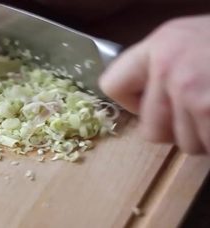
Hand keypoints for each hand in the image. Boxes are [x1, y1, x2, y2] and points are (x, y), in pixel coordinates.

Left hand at [99, 15, 209, 153]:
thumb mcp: (197, 38)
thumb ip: (168, 64)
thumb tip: (150, 95)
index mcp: (160, 45)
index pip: (112, 85)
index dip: (134, 102)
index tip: (153, 103)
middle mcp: (170, 68)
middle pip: (150, 129)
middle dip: (177, 129)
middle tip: (203, 112)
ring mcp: (192, 93)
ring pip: (185, 143)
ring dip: (206, 137)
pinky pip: (208, 147)